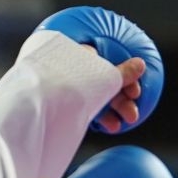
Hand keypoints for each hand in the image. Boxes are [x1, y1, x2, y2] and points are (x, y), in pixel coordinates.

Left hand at [36, 6, 164, 131]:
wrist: (37, 104)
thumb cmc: (70, 82)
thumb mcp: (103, 76)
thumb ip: (122, 72)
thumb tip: (140, 64)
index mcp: (76, 51)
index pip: (106, 62)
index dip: (124, 77)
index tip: (135, 93)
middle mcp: (68, 66)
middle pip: (101, 81)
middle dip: (121, 97)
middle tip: (132, 114)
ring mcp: (61, 85)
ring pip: (92, 95)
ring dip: (112, 109)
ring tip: (123, 122)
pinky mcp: (56, 103)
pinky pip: (81, 107)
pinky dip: (97, 115)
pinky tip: (109, 126)